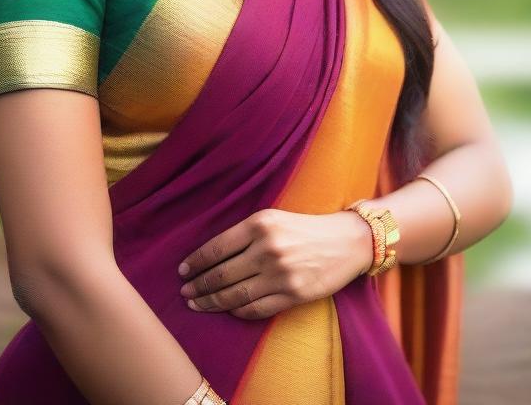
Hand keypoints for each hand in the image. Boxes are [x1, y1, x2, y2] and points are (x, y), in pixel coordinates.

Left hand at [177, 208, 374, 319]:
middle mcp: (268, 249)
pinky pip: (255, 309)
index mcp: (261, 224)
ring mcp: (280, 274)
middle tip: (185, 293)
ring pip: (234, 295)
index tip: (182, 271)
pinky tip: (228, 309)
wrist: (347, 241)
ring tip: (198, 304)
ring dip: (211, 302)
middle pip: (221, 274)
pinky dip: (237, 311)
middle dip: (198, 286)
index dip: (195, 262)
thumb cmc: (307, 227)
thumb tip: (212, 255)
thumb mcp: (274, 218)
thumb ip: (246, 233)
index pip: (217, 248)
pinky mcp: (293, 295)